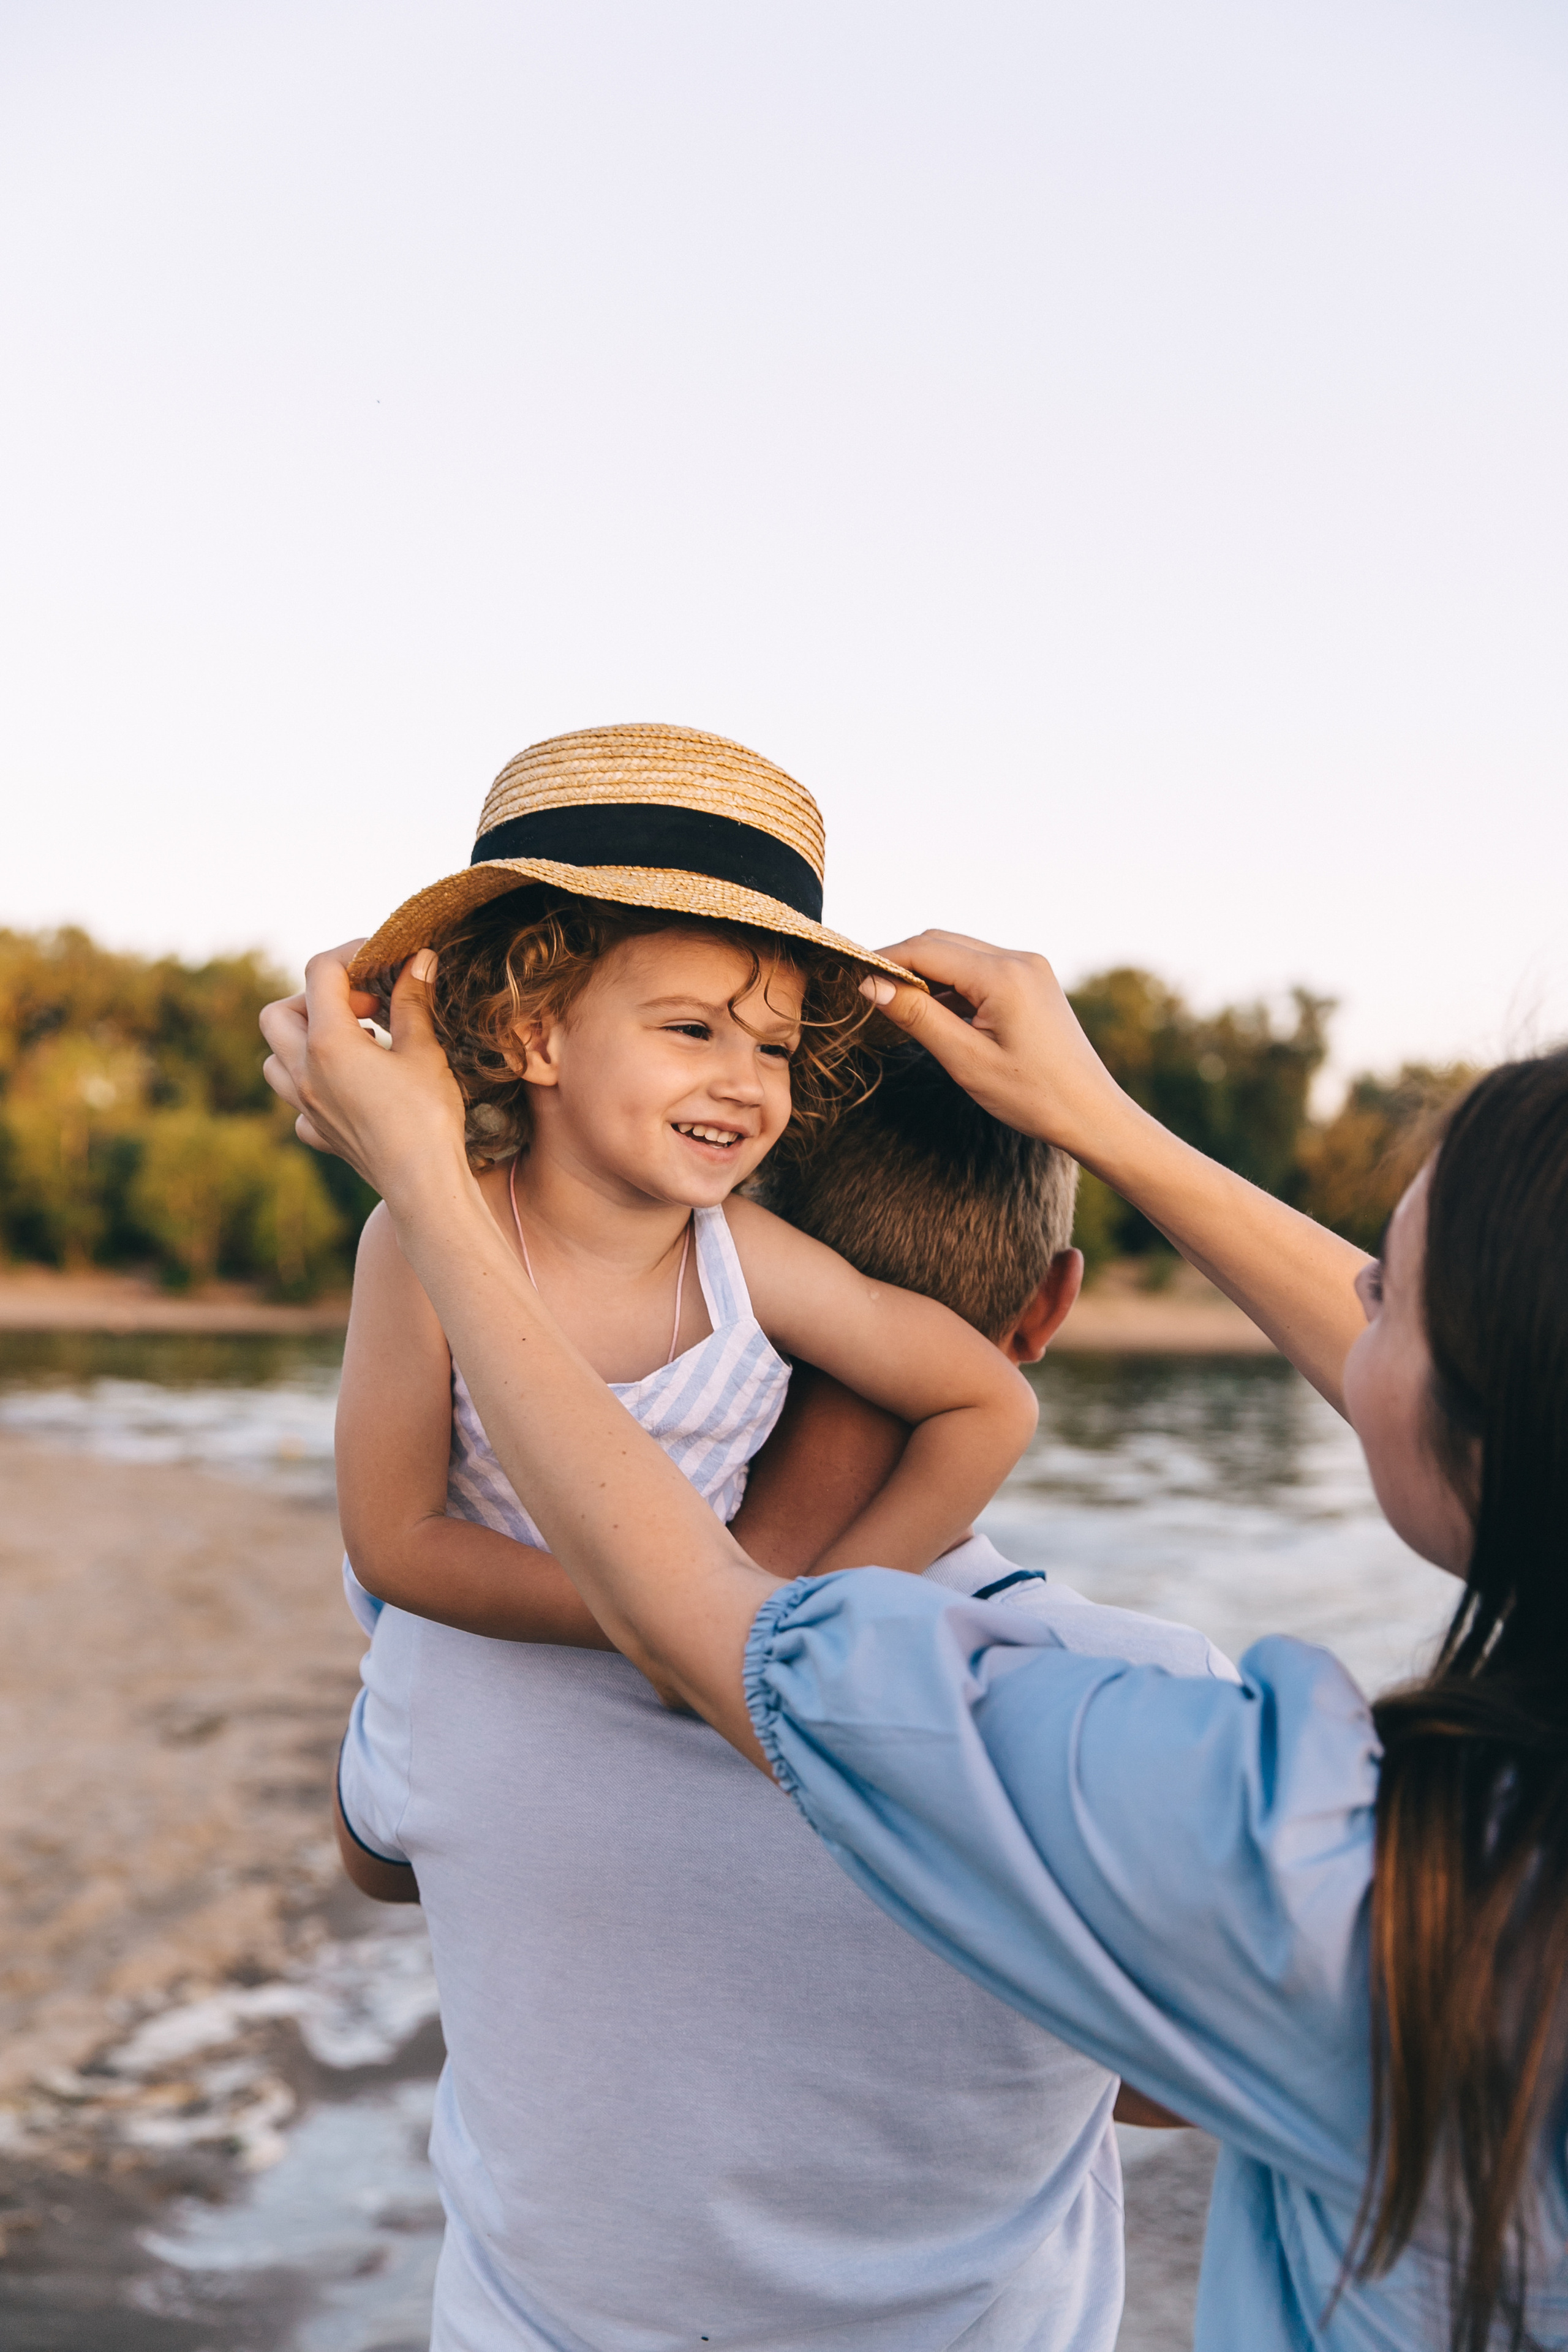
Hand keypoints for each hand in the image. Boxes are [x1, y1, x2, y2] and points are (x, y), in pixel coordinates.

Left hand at [259, 941, 467, 1197]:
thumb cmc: (428, 1116)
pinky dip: (311, 1088)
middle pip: (277, 1013)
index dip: (351, 954)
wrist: (423, 1186)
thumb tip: (419, 959)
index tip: (383, 958)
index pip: (321, 972)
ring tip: (349, 1043)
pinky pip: (295, 1104)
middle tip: (361, 1007)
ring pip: (274, 1059)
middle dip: (314, 998)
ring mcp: (305, 1106)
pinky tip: (346, 1089)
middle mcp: (304, 1072)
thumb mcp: (424, 1051)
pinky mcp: (317, 1133)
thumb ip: (413, 1002)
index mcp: (329, 1042)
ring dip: (301, 1041)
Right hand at [859, 930, 1132, 1161]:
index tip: (852, 978)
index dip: (884, 959)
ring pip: (959, 953)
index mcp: (1003, 975)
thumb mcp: (965, 1060)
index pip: (926, 949)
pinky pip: (980, 969)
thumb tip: (870, 984)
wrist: (1090, 1113)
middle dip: (902, 962)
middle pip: (941, 943)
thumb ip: (917, 1016)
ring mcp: (1029, 968)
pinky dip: (952, 984)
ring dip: (927, 973)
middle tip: (869, 993)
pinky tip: (936, 1013)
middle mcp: (1019, 959)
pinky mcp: (1033, 980)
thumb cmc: (1032, 1095)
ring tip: (898, 1008)